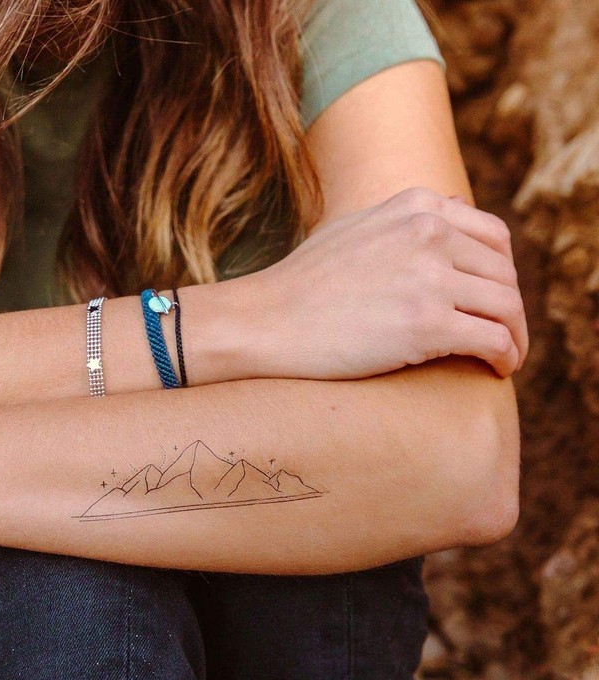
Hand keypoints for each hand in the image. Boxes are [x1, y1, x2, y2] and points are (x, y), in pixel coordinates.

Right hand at [247, 187, 527, 379]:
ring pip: (507, 307)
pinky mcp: (427, 323)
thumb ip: (405, 217)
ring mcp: (429, 276)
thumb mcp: (354, 227)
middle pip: (504, 274)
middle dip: (511, 309)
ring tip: (507, 357)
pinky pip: (493, 339)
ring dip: (515, 336)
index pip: (493, 236)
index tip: (495, 301)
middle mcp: (429, 233)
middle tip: (504, 336)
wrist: (266, 321)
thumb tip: (454, 207)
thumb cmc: (301, 283)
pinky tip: (498, 370)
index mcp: (415, 207)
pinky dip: (506, 357)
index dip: (502, 274)